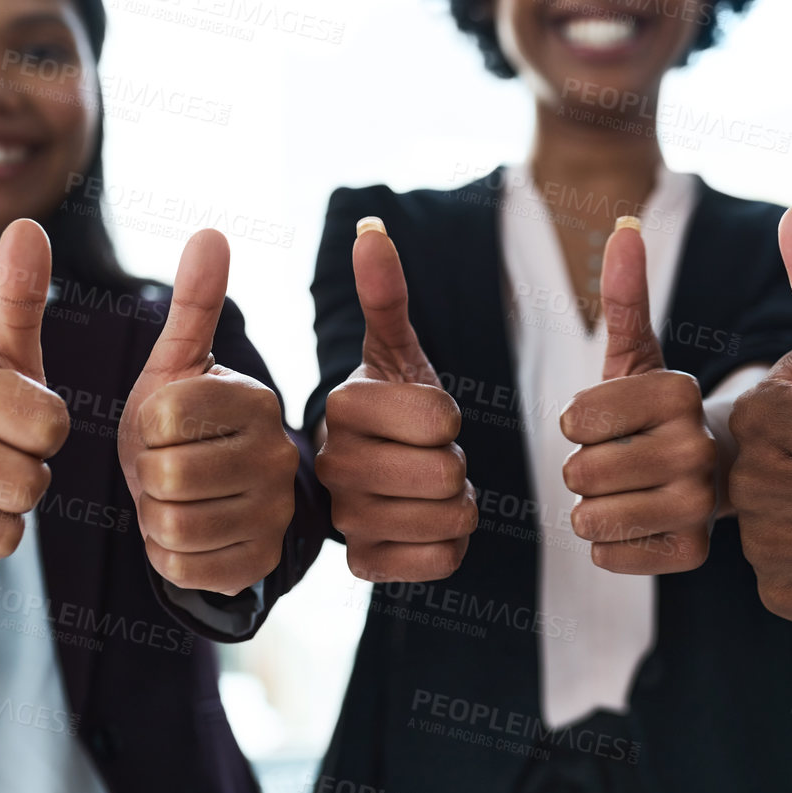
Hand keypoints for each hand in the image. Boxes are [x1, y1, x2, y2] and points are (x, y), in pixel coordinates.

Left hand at [118, 229, 297, 596]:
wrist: (209, 498)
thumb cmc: (182, 424)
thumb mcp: (179, 366)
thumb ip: (194, 304)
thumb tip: (213, 231)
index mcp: (257, 399)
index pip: (164, 415)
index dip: (145, 426)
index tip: (164, 425)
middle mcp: (279, 455)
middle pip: (166, 474)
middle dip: (146, 475)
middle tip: (163, 467)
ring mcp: (275, 513)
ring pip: (173, 524)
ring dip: (154, 516)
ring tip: (172, 498)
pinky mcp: (259, 561)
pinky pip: (183, 566)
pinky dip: (166, 554)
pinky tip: (184, 532)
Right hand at [316, 218, 476, 581]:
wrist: (370, 477)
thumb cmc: (393, 409)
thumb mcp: (394, 351)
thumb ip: (386, 294)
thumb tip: (370, 228)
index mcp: (342, 404)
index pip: (442, 418)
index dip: (451, 419)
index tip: (427, 417)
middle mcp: (331, 464)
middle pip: (448, 473)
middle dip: (458, 464)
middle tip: (432, 457)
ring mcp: (344, 519)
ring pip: (451, 518)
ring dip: (459, 505)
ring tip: (430, 489)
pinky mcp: (362, 564)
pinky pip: (441, 562)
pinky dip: (450, 545)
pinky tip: (426, 525)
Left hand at [558, 219, 714, 573]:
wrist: (716, 475)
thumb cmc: (658, 413)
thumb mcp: (638, 355)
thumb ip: (626, 296)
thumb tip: (623, 226)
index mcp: (682, 392)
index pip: (577, 416)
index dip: (578, 420)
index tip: (609, 417)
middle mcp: (700, 449)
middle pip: (579, 471)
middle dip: (581, 467)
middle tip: (618, 459)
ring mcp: (700, 506)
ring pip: (588, 516)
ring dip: (590, 506)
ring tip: (626, 490)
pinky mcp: (691, 555)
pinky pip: (605, 554)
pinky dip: (608, 543)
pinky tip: (639, 521)